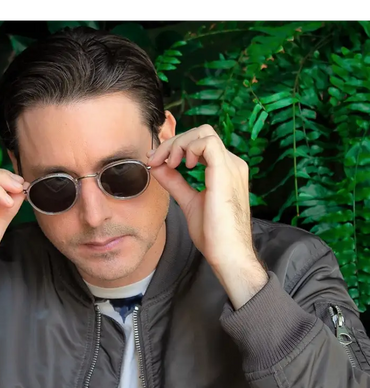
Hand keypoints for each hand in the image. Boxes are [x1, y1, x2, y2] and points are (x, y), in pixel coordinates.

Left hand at [149, 125, 267, 308]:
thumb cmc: (213, 234)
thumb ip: (175, 182)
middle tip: (156, 160)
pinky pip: (207, 142)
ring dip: (178, 143)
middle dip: (173, 142)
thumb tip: (157, 166)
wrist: (227, 254)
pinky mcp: (226, 172)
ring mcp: (231, 166)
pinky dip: (188, 148)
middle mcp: (231, 164)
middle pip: (200, 132)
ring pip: (203, 133)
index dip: (174, 147)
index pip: (200, 142)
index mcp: (225, 170)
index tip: (155, 162)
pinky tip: (181, 165)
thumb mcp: (188, 201)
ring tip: (169, 163)